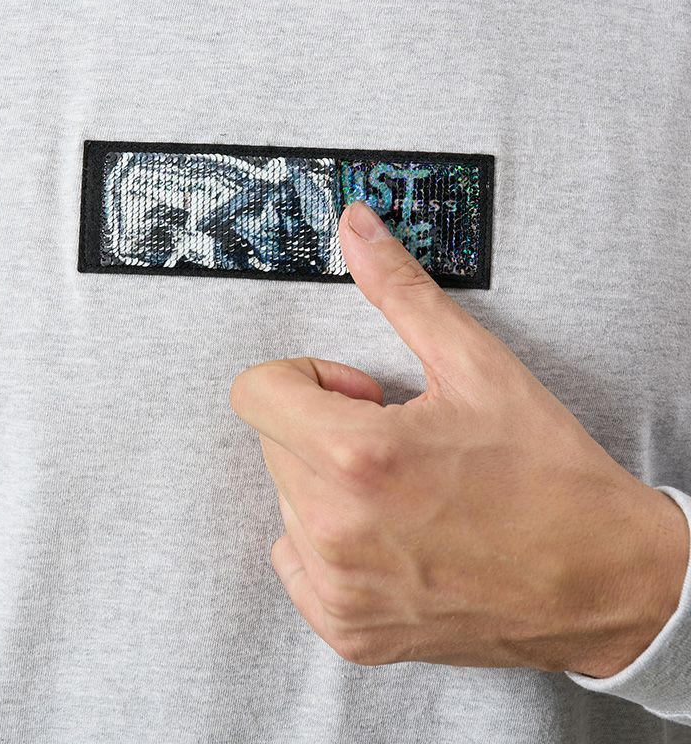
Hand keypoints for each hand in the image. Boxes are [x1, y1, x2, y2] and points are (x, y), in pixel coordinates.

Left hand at [229, 200, 689, 675]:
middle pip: (272, 443)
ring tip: (408, 490)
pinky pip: (297, 563)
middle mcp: (335, 532)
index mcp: (355, 458)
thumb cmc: (548, 476)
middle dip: (324, 427)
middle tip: (400, 440)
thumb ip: (401, 288)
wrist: (604, 580)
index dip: (309, 378)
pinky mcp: (351, 632)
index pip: (254, 391)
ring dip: (329, 484)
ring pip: (286, 501)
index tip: (362, 393)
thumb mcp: (475, 364)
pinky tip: (395, 534)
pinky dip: (332, 542)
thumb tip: (355, 226)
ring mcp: (341, 591)